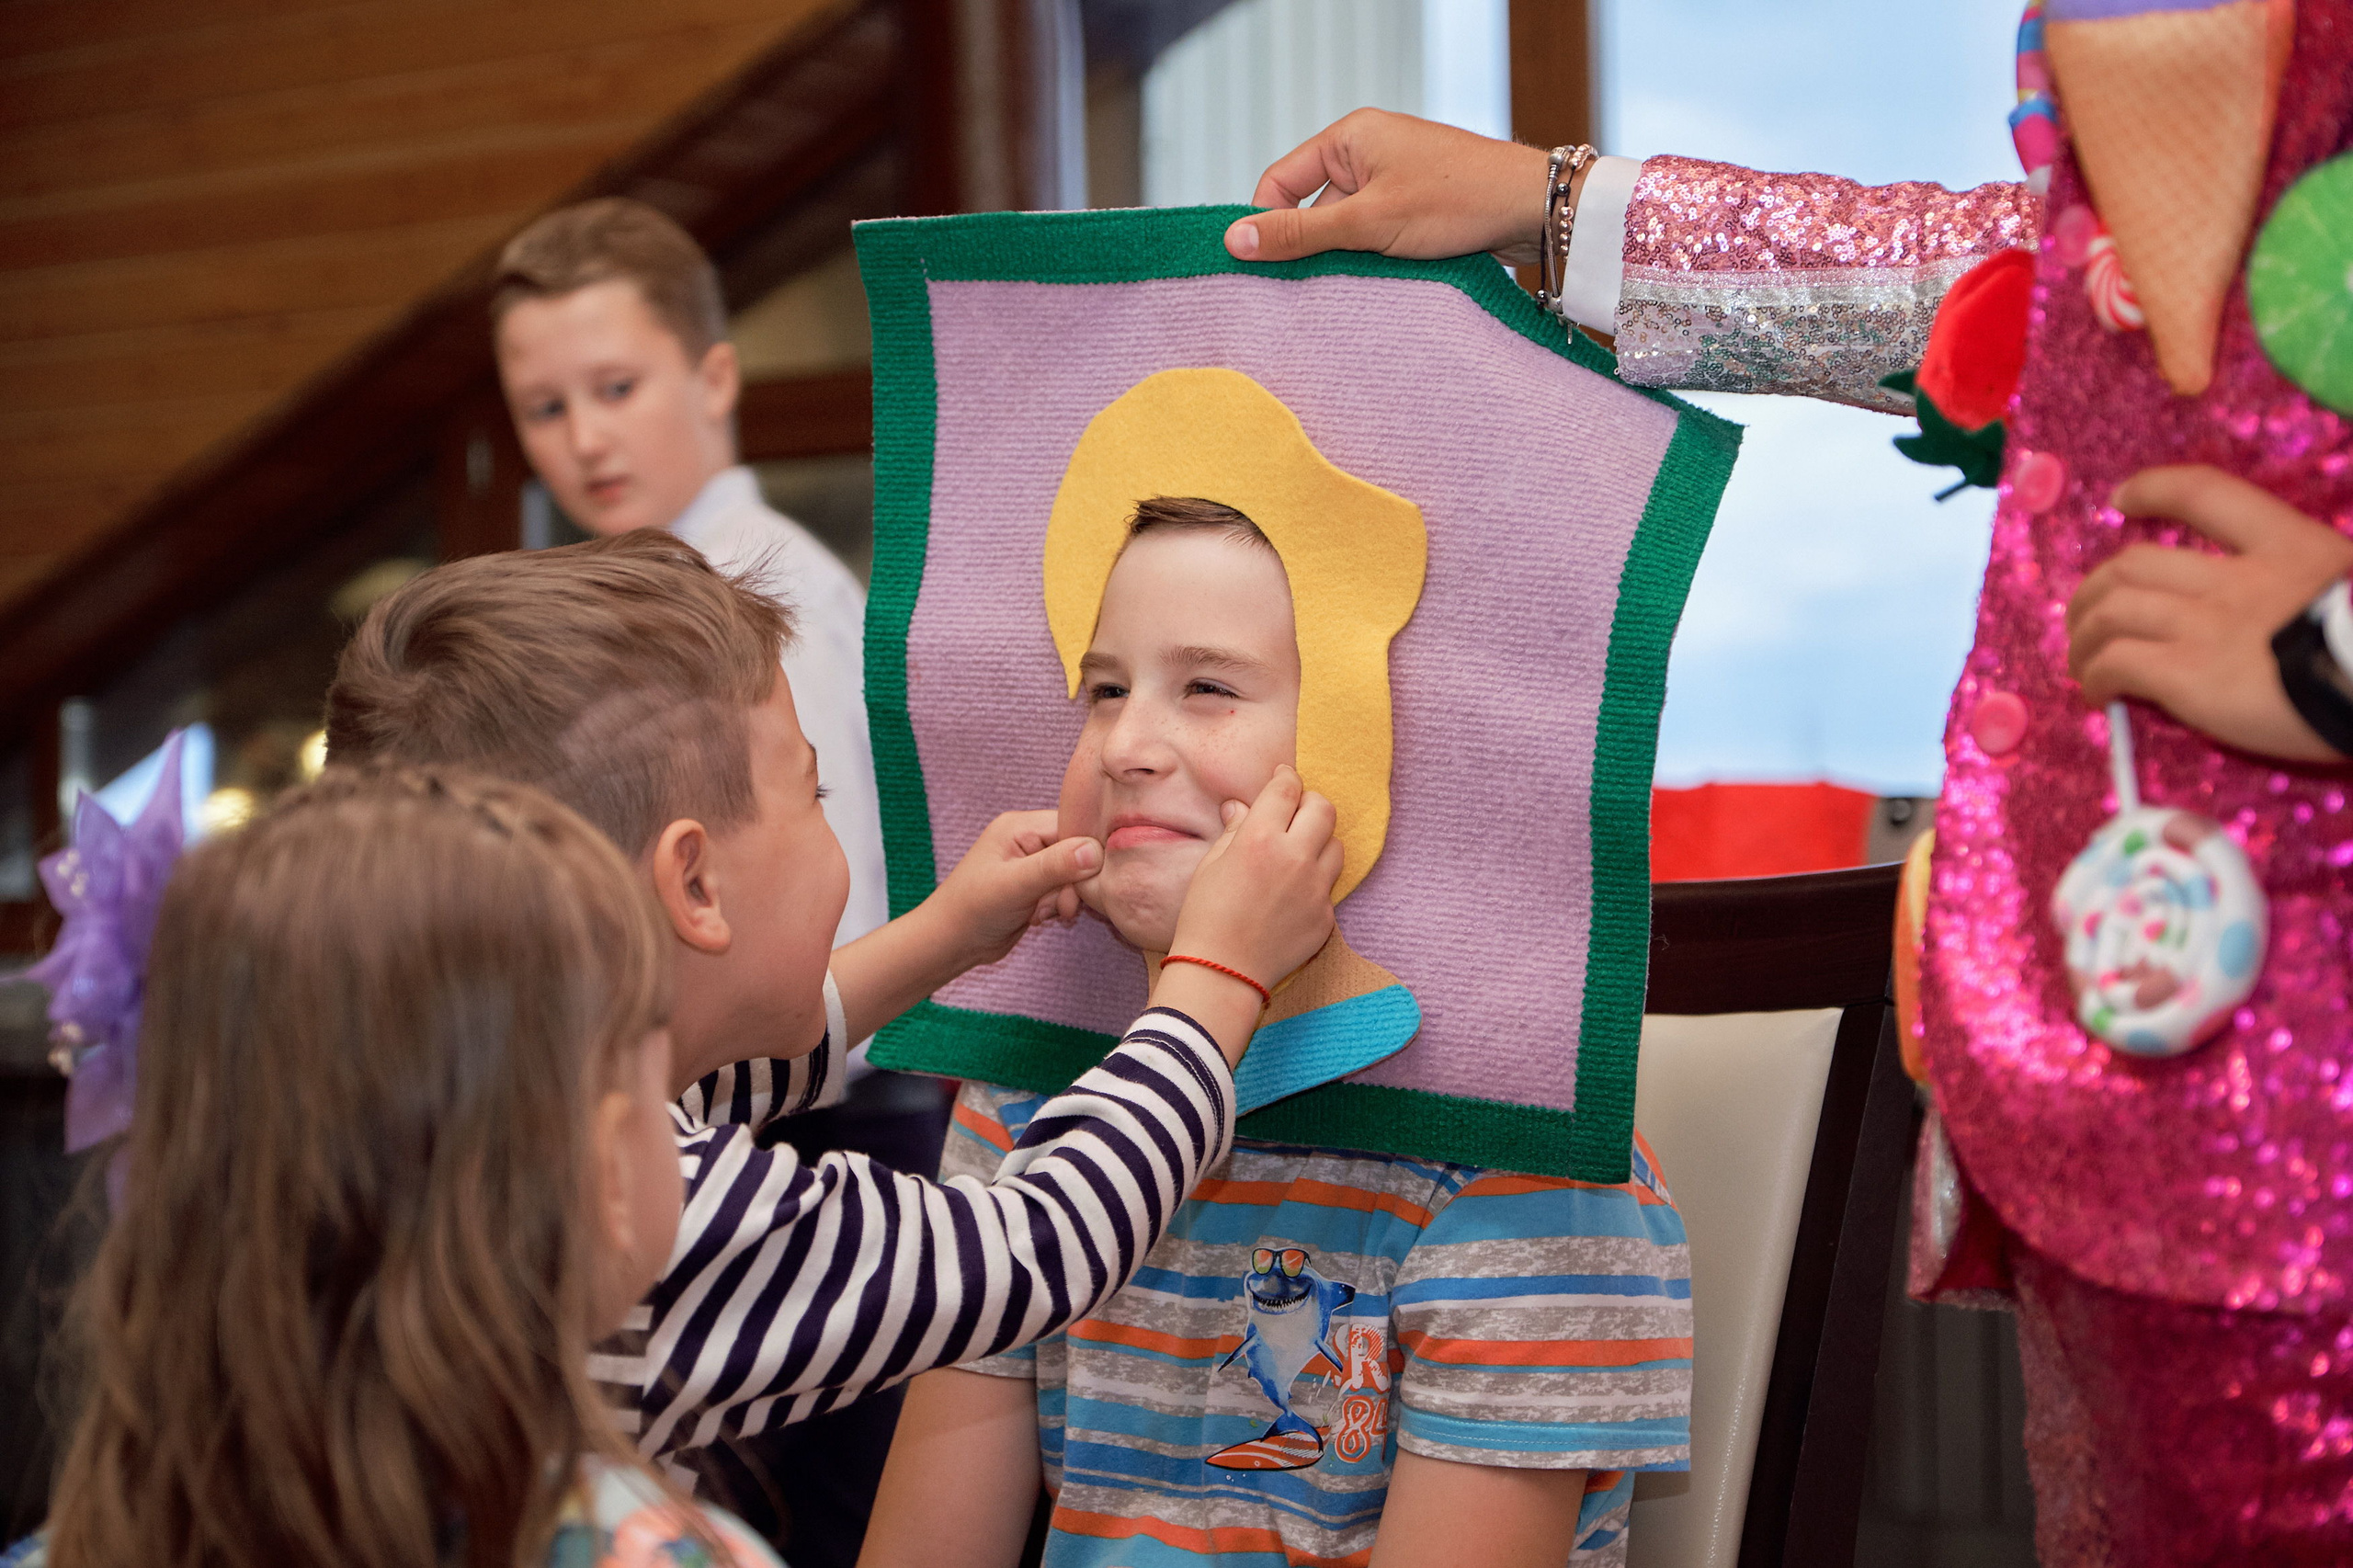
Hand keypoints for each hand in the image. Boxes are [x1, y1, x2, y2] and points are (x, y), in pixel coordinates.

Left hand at [831, 811, 1101, 1042]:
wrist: (951, 943)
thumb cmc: (973, 909)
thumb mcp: (1015, 885)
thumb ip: (1055, 866)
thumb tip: (1096, 850)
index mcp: (1021, 825)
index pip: (1073, 826)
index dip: (1086, 855)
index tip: (1080, 885)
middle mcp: (1029, 839)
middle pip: (1078, 851)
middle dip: (1072, 883)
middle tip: (1056, 907)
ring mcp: (1033, 863)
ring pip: (1074, 875)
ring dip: (1064, 898)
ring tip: (1040, 913)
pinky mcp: (1037, 886)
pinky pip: (1065, 890)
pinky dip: (1059, 906)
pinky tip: (1040, 918)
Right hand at [1165, 766, 1341, 993]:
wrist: (1222, 972)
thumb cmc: (1205, 917)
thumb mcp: (1210, 865)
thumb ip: (1234, 831)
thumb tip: (1241, 807)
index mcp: (1260, 838)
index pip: (1287, 789)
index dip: (1285, 778)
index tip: (1283, 778)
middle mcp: (1294, 858)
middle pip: (1323, 808)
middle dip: (1309, 802)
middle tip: (1295, 811)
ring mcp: (1315, 888)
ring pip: (1336, 845)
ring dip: (1319, 840)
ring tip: (1298, 851)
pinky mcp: (1326, 916)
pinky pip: (1329, 885)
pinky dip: (1315, 880)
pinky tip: (1292, 892)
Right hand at [1223, 109, 1551, 265]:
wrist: (1533, 209)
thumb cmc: (1457, 199)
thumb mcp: (1368, 221)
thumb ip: (1300, 233)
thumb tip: (1235, 241)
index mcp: (1349, 136)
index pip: (1280, 181)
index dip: (1267, 223)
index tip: (1260, 266)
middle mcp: (1368, 152)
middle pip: (1311, 209)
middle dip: (1313, 248)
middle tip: (1312, 288)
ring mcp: (1394, 181)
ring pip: (1345, 230)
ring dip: (1347, 260)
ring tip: (1362, 283)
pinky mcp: (1415, 208)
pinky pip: (1374, 237)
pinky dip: (1373, 261)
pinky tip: (1384, 281)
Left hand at [2068, 465, 2352, 761]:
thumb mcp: (2350, 588)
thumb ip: (2304, 587)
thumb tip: (2278, 619)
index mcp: (2289, 546)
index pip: (2206, 493)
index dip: (2156, 489)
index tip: (2122, 498)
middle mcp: (2237, 578)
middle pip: (2134, 565)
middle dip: (2096, 589)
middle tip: (2087, 615)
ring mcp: (2207, 626)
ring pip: (2112, 613)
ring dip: (2084, 637)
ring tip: (2082, 661)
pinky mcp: (2188, 675)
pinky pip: (2117, 664)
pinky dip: (2095, 676)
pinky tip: (2099, 694)